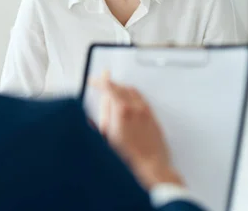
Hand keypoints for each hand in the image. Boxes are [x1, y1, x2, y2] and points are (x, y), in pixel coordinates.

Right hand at [90, 71, 183, 189]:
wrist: (150, 166)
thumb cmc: (128, 157)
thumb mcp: (107, 135)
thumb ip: (103, 114)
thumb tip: (101, 100)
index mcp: (122, 110)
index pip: (109, 87)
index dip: (100, 82)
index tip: (94, 81)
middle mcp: (136, 107)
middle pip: (121, 86)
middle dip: (109, 84)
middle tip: (101, 85)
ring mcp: (146, 111)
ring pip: (133, 90)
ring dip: (121, 88)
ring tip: (113, 93)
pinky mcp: (153, 117)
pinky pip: (142, 99)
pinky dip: (132, 95)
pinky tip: (129, 102)